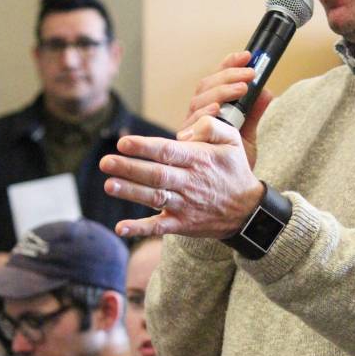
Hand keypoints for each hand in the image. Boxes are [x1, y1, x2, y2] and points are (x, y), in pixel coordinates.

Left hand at [101, 123, 263, 240]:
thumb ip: (211, 127)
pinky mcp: (182, 224)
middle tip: (106, 162)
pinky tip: (121, 228)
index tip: (124, 142)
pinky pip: (159, 228)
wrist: (248, 212)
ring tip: (109, 185)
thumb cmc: (234, 171)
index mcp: (199, 160)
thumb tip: (182, 132)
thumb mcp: (233, 141)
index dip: (145, 147)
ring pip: (154, 198)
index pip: (168, 152)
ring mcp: (185, 205)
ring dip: (131, 192)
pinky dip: (140, 228)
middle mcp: (190, 182)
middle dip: (130, 168)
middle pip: (156, 174)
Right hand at [183, 51, 272, 169]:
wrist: (226, 193)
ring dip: (221, 91)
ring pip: (199, 100)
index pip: (216, 80)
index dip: (229, 65)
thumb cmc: (233, 164)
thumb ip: (254, 114)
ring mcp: (190, 128)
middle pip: (205, 87)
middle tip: (249, 75)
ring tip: (240, 89)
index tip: (246, 55)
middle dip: (228, 76)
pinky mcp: (185, 142)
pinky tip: (217, 108)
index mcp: (209, 109)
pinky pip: (193, 123)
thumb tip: (268, 91)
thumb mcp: (248, 137)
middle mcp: (196, 116)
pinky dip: (205, 113)